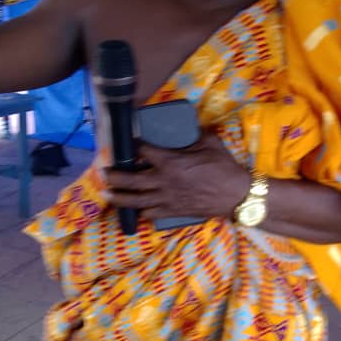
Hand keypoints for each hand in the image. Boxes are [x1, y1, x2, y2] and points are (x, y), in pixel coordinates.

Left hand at [104, 131, 250, 223]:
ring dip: (119, 198)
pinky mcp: (173, 211)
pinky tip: (136, 210)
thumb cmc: (224, 167)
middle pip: (131, 179)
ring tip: (107, 195)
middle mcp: (163, 181)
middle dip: (114, 176)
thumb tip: (188, 126)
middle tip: (103, 173)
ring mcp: (166, 199)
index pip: (143, 151)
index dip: (135, 145)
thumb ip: (194, 134)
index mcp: (170, 161)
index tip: (131, 142)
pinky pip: (151, 214)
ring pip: (136, 200)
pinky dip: (141, 212)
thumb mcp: (209, 142)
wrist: (236, 195)